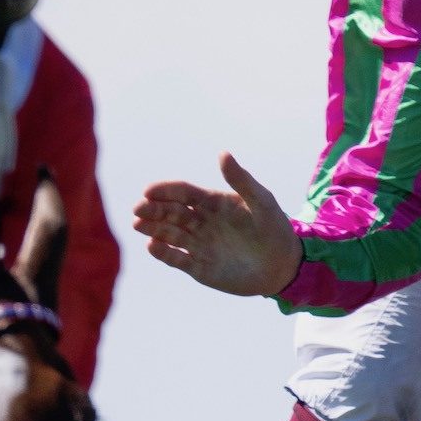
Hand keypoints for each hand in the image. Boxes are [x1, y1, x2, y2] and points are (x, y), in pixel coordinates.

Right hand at [133, 151, 303, 296]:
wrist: (282, 265)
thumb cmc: (274, 228)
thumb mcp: (261, 201)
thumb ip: (241, 180)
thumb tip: (223, 153)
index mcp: (212, 202)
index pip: (183, 192)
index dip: (165, 191)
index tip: (149, 191)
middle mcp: (200, 222)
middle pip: (171, 213)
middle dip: (152, 210)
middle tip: (138, 209)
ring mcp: (198, 244)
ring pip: (169, 235)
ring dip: (152, 229)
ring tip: (138, 225)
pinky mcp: (198, 267)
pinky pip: (177, 259)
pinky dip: (164, 253)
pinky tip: (152, 246)